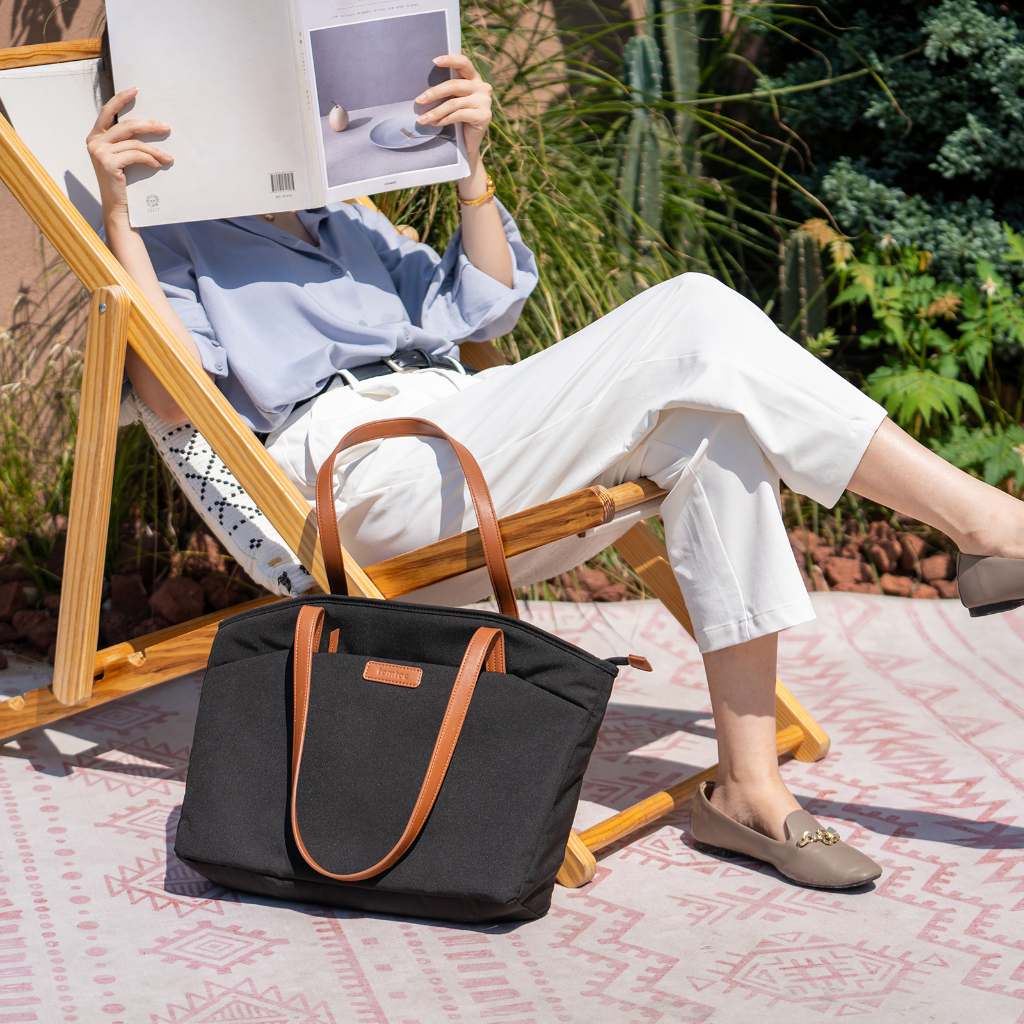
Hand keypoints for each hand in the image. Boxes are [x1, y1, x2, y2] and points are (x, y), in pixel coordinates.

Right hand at [87, 87, 172, 224]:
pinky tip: (158, 164)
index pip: (108, 111)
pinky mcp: (107, 162)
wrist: (119, 208)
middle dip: (148, 125)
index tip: (136, 89)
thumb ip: (126, 142)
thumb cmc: (124, 183)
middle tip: (167, 127)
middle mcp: (94, 141)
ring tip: (168, 156)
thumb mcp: (123, 158)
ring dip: (155, 148)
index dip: (121, 99)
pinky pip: (135, 154)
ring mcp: (99, 151)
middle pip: (126, 125)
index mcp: (96, 136)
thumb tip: (150, 127)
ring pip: (134, 142)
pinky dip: (150, 158)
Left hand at [415, 55, 492, 155]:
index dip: (450, 60)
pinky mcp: (484, 116)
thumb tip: (424, 89)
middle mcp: (482, 87)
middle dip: (434, 93)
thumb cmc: (458, 119)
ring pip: (454, 103)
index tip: (434, 61)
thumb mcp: (454, 99)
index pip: (464, 63)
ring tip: (422, 119)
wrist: (470, 142)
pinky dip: (445, 120)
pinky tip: (436, 124)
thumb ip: (448, 90)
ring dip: (435, 112)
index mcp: (475, 78)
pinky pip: (459, 115)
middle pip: (455, 85)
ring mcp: (484, 102)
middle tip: (419, 100)